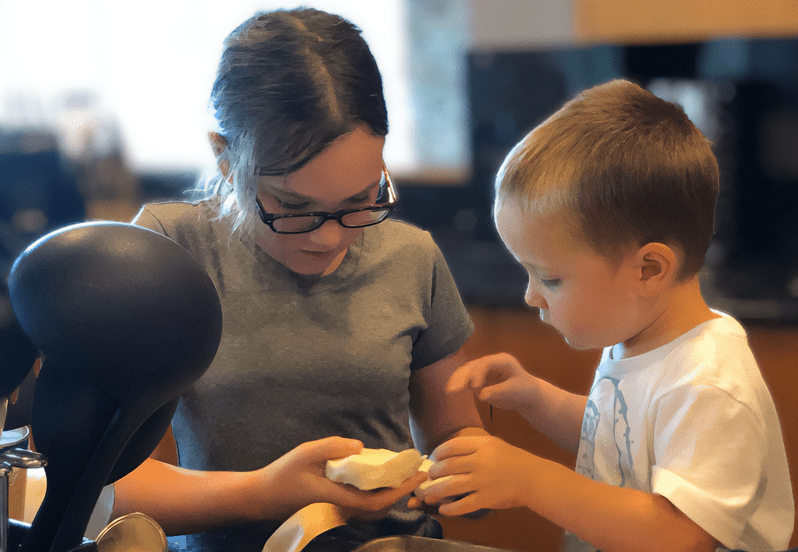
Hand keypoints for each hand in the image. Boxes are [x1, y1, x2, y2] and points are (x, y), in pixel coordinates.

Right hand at [262, 437, 427, 520]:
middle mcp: (340, 508)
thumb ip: (333, 447)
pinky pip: (361, 505)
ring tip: (404, 474)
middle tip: (418, 472)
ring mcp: (336, 511)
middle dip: (401, 492)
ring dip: (390, 494)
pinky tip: (379, 479)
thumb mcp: (305, 453)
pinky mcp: (332, 508)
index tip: (417, 476)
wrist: (261, 497)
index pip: (376, 500)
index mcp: (337, 497)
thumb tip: (361, 447)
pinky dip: (376, 494)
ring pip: (371, 508)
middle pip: (379, 507)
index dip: (400, 490)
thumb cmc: (282, 474)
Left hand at [413, 435, 536, 516]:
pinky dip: (451, 508)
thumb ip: (473, 447)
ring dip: (436, 491)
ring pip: (451, 486)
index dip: (439, 452)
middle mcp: (481, 461)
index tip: (434, 458)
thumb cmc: (513, 460)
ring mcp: (483, 481)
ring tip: (429, 494)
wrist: (533, 478)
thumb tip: (447, 454)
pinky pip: (463, 504)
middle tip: (430, 476)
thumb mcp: (494, 445)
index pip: (453, 445)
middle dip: (434, 472)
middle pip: (448, 465)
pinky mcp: (487, 499)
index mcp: (483, 445)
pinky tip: (444, 508)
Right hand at [446, 353, 536, 412]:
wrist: (528, 393)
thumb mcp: (514, 392)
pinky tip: (453, 389)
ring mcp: (486, 367)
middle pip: (474, 365)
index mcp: (503, 361)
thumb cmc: (524, 391)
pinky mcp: (481, 375)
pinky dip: (461, 383)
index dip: (478, 375)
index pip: (486, 363)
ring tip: (450, 390)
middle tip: (453, 389)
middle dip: (463, 377)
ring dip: (459, 379)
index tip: (476, 390)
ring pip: (468, 370)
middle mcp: (492, 361)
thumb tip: (480, 395)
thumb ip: (497, 392)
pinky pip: (469, 377)